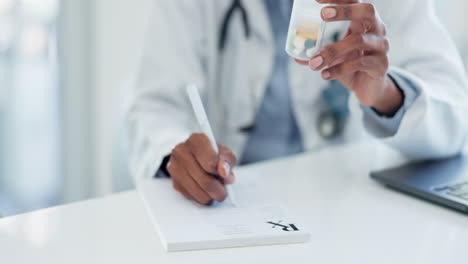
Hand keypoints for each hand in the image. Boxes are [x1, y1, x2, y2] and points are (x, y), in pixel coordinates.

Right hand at [167, 133, 236, 204]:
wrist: (195, 157)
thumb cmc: (212, 154)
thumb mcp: (224, 153)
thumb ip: (227, 161)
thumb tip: (224, 173)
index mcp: (196, 140)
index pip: (210, 161)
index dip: (219, 171)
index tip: (224, 174)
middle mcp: (181, 151)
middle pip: (204, 179)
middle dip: (218, 189)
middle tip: (223, 192)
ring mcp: (175, 167)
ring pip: (197, 191)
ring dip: (210, 196)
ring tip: (215, 191)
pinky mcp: (174, 181)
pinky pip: (190, 196)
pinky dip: (200, 197)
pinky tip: (204, 190)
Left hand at [296, 0, 402, 115]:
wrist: (369, 88)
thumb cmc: (351, 66)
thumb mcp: (333, 57)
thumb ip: (317, 54)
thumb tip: (296, 55)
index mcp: (364, 22)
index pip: (354, 1)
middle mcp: (377, 30)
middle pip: (367, 11)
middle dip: (345, 10)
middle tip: (323, 14)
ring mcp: (382, 47)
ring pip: (358, 41)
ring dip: (332, 51)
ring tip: (314, 63)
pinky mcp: (381, 65)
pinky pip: (359, 63)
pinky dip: (339, 69)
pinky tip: (325, 75)